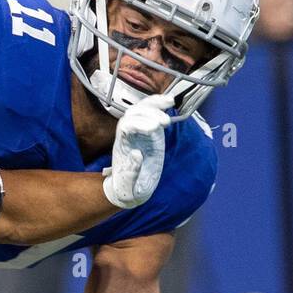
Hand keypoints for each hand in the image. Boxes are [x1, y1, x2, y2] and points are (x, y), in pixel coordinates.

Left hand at [102, 93, 172, 209]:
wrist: (129, 190)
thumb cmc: (127, 190)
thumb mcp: (127, 188)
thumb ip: (131, 173)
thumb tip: (136, 154)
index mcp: (122, 146)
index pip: (125, 126)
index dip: (139, 124)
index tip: (154, 129)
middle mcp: (129, 135)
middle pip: (133, 113)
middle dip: (149, 113)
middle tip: (164, 122)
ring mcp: (139, 132)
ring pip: (142, 109)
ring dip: (155, 104)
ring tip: (169, 102)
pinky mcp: (151, 133)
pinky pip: (153, 114)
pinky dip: (160, 106)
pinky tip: (170, 102)